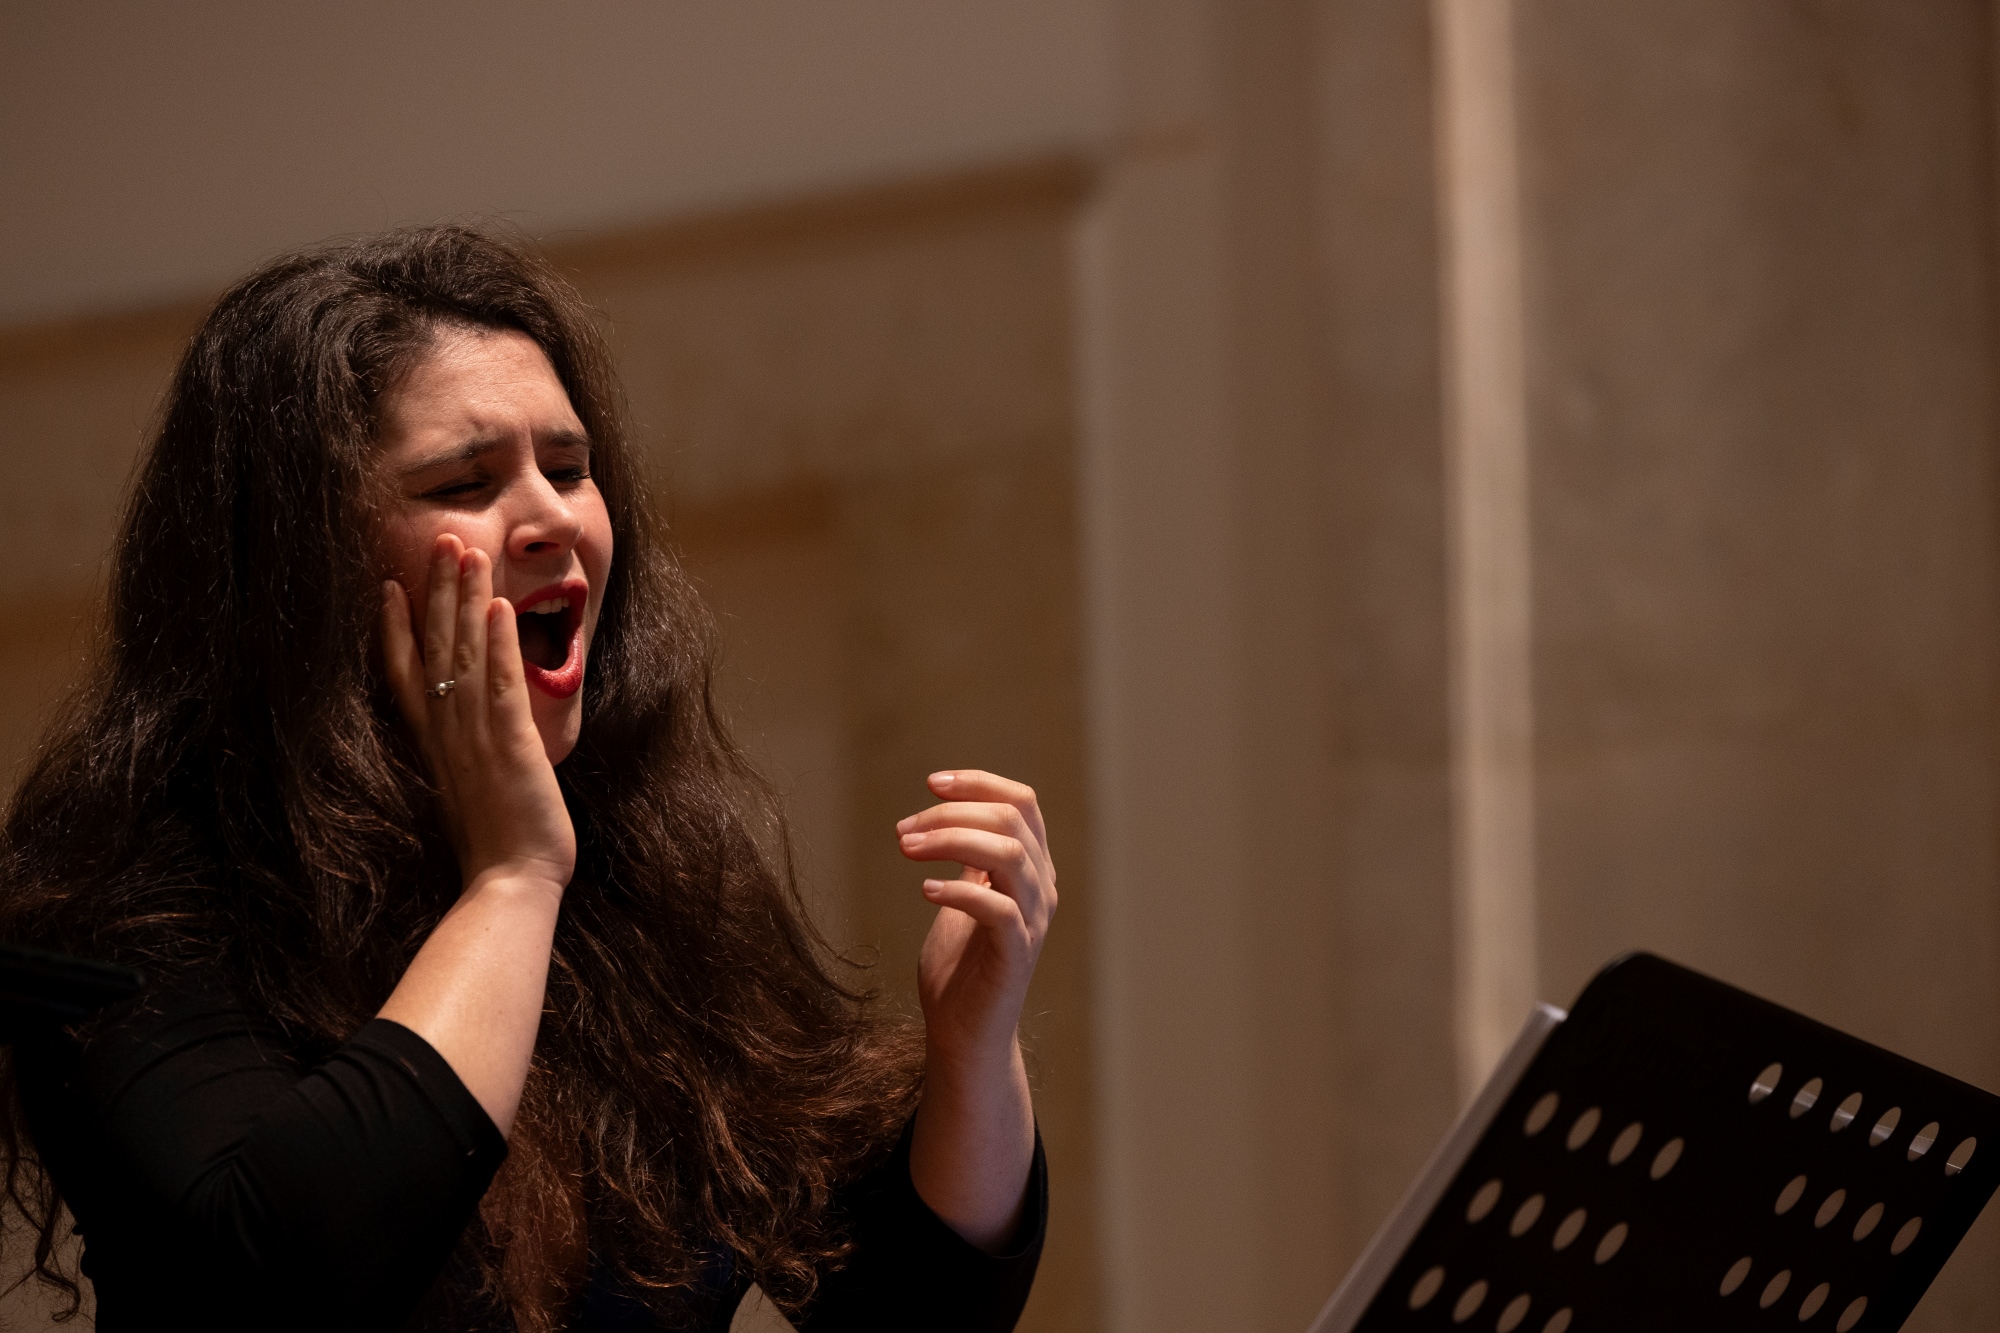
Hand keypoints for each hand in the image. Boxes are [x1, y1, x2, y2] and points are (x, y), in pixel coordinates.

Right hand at [380, 535, 575, 898]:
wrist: (507, 888)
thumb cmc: (494, 849)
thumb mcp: (469, 793)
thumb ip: (464, 759)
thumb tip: (469, 743)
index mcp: (434, 744)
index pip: (406, 674)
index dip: (398, 628)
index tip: (393, 585)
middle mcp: (447, 733)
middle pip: (434, 648)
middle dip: (437, 591)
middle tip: (442, 540)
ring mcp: (475, 736)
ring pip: (464, 654)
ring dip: (465, 599)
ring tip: (468, 551)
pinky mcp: (510, 745)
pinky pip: (499, 684)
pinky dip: (497, 644)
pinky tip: (498, 606)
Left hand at [897, 771, 1056, 1068]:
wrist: (962, 1035)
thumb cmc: (959, 967)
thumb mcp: (963, 898)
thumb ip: (969, 860)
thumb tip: (951, 815)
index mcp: (1031, 868)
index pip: (1022, 802)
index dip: (979, 783)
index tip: (931, 783)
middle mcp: (1040, 889)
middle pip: (1010, 819)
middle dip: (950, 813)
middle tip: (901, 830)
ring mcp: (1033, 921)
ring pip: (1008, 853)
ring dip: (950, 840)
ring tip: (904, 848)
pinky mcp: (1017, 953)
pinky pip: (997, 907)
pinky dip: (958, 890)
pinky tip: (924, 890)